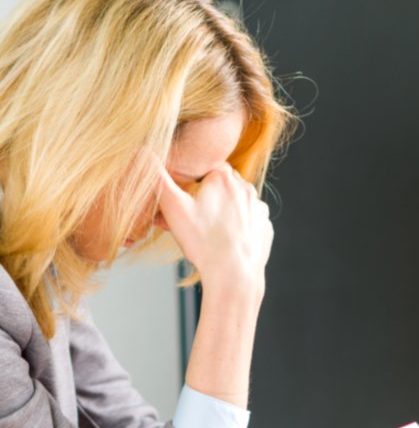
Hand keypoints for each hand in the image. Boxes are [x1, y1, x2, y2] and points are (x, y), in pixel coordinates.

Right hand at [157, 164, 272, 298]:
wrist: (234, 273)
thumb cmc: (204, 242)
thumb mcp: (173, 208)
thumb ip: (158, 179)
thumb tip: (144, 154)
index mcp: (224, 178)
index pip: (207, 167)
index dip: (194, 181)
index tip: (186, 196)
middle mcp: (246, 189)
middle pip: (223, 185)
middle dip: (208, 196)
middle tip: (193, 216)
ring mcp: (259, 208)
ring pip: (237, 203)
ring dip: (224, 211)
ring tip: (208, 231)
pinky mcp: (265, 227)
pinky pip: (249, 221)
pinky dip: (238, 226)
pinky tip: (226, 240)